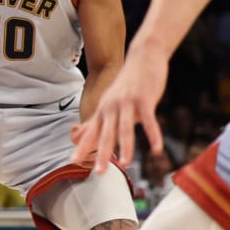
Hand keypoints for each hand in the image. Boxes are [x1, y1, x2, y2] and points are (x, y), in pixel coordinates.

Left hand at [72, 42, 168, 173]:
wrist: (143, 57)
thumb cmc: (128, 83)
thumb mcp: (112, 100)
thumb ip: (104, 119)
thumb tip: (91, 134)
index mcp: (103, 110)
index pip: (91, 132)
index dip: (83, 147)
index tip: (73, 162)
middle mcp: (112, 108)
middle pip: (106, 135)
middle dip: (102, 154)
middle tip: (99, 172)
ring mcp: (127, 103)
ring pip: (125, 129)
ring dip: (126, 148)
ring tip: (125, 164)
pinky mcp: (144, 99)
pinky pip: (149, 121)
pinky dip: (153, 135)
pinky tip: (156, 149)